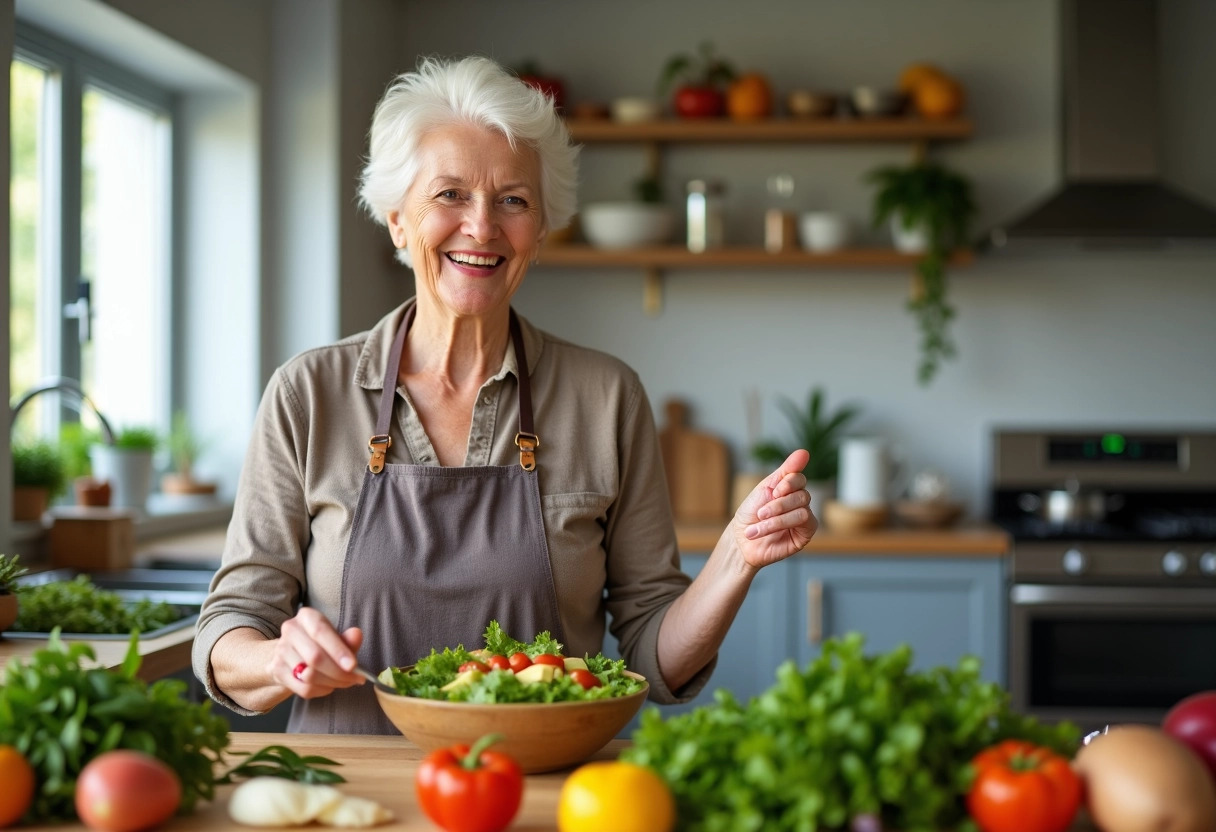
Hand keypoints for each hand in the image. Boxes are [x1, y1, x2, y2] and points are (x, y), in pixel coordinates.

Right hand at [273, 606, 365, 697]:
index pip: (320, 632)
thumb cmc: (319, 643)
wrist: (290, 654)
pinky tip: (329, 686)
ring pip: (309, 675)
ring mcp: (281, 651)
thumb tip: (357, 634)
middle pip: (315, 657)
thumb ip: (347, 639)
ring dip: (332, 683)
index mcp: (307, 616)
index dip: (338, 650)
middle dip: (339, 672)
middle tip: (356, 679)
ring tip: (345, 682)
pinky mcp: (277, 671)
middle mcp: (290, 630)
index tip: (353, 666)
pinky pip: (303, 688)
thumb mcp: (335, 637)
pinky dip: (321, 690)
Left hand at [733, 449, 815, 569]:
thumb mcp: (765, 487)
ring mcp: (804, 517)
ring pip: (802, 509)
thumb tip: (804, 452)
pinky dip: (781, 524)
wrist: (741, 539)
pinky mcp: (806, 533)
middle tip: (761, 512)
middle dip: (778, 504)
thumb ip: (786, 470)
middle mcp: (799, 501)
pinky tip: (764, 530)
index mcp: (789, 488)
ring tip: (758, 525)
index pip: (799, 478)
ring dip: (776, 517)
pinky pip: (804, 522)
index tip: (773, 491)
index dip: (787, 483)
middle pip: (802, 494)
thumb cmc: (750, 513)